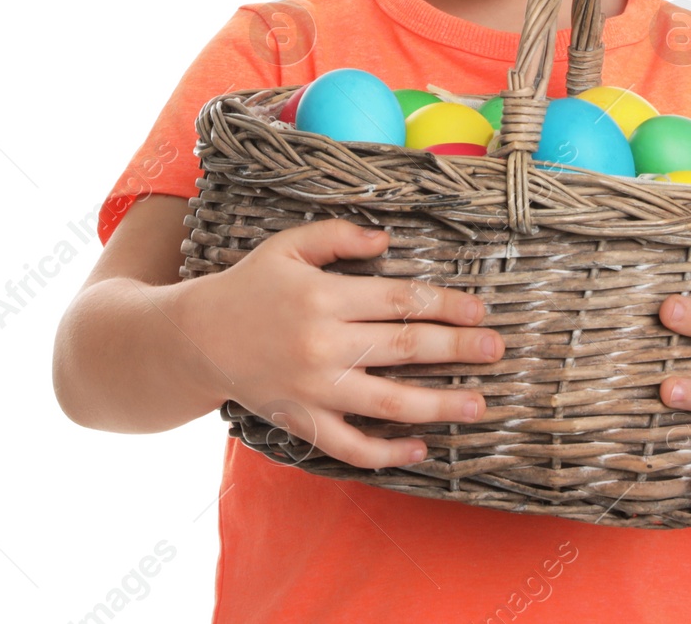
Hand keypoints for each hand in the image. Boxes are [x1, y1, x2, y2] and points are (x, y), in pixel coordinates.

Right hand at [168, 217, 502, 469]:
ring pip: (388, 402)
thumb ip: (338, 236)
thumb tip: (386, 240)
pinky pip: (350, 447)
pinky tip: (419, 448)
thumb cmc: (249, 285)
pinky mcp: (302, 421)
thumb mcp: (289, 245)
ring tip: (477, 404)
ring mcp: (314, 389)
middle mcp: (323, 345)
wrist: (195, 338)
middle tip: (495, 350)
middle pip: (404, 347)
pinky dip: (386, 453)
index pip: (399, 300)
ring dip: (438, 404)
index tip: (478, 310)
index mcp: (325, 297)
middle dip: (456, 349)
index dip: (444, 304)